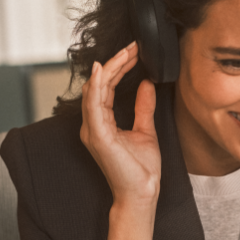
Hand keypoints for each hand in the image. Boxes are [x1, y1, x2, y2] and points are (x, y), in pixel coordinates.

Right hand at [78, 42, 160, 239]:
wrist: (142, 193)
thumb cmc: (140, 170)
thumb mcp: (145, 130)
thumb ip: (144, 107)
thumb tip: (146, 84)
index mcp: (102, 123)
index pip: (106, 87)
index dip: (119, 68)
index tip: (135, 52)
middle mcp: (93, 124)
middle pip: (99, 85)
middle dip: (116, 63)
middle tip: (133, 46)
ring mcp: (93, 130)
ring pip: (95, 90)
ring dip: (110, 69)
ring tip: (125, 52)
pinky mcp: (97, 136)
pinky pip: (93, 105)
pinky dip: (97, 86)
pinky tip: (103, 70)